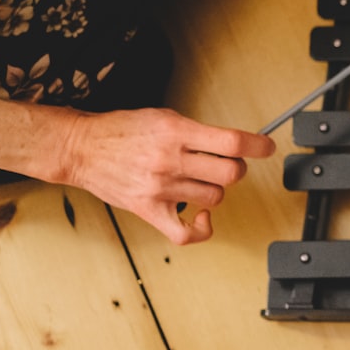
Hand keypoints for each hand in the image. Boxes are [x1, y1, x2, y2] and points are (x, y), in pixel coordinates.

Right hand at [59, 107, 274, 243]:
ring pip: (214, 197)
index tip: (267, 146)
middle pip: (229, 173)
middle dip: (235, 169)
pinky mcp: (148, 210)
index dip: (257, 145)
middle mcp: (169, 160)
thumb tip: (232, 143)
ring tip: (200, 181)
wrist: (82, 148)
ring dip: (214, 189)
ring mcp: (160, 188)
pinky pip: (186, 232)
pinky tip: (203, 216)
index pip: (230, 141)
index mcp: (176, 132)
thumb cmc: (122, 130)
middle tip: (226, 164)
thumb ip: (196, 131)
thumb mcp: (164, 117)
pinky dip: (202, 228)